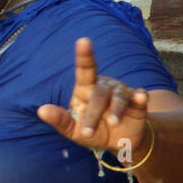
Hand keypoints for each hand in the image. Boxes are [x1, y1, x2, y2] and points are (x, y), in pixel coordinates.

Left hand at [37, 37, 150, 164]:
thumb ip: (59, 119)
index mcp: (86, 89)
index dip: (84, 55)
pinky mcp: (138, 102)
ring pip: (118, 98)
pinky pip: (140, 97)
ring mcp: (122, 93)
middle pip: (98, 94)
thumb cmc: (92, 131)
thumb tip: (41, 111)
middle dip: (93, 114)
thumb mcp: (73, 129)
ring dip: (115, 111)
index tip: (83, 40)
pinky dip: (140, 97)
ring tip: (113, 124)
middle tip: (87, 132)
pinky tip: (141, 97)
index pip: (84, 69)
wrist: (118, 142)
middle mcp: (104, 87)